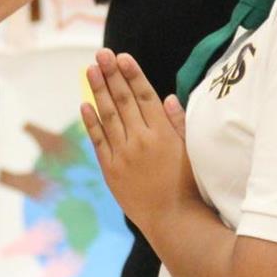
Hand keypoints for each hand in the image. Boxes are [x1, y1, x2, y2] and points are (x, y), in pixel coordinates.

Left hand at [79, 48, 196, 231]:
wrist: (173, 221)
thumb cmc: (188, 186)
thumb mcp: (191, 151)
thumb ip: (179, 123)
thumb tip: (167, 96)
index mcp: (163, 133)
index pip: (144, 96)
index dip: (132, 74)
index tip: (122, 56)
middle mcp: (141, 141)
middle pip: (123, 101)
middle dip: (111, 75)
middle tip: (101, 54)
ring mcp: (123, 155)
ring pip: (108, 116)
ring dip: (98, 91)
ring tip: (90, 70)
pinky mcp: (111, 171)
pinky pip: (98, 141)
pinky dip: (91, 122)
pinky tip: (85, 104)